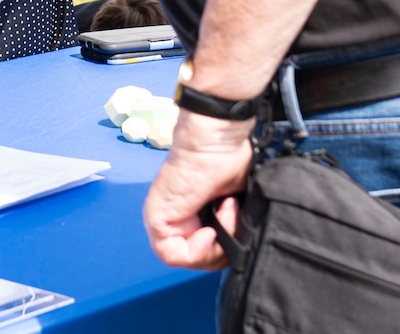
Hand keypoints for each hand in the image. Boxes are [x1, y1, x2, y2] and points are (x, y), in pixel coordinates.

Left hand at [143, 109, 254, 268]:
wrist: (216, 141)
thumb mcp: (238, 203)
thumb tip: (243, 245)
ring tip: (225, 212)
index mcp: (194, 214)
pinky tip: (209, 230)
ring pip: (188, 258)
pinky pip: (172, 254)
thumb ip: (234, 226)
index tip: (240, 225)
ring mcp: (163, 220)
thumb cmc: (229, 160)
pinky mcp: (156, 219)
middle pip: (199, 258)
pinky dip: (197, 250)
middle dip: (224, 247)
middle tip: (233, 215)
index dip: (227, 248)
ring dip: (216, 244)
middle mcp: (176, 219)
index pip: (207, 251)